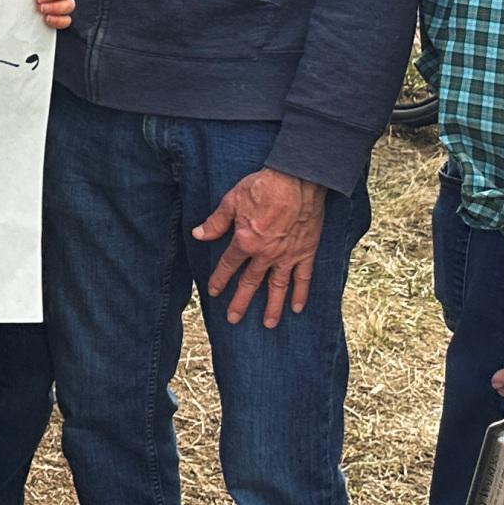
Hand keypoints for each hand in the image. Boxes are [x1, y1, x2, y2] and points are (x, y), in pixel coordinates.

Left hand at [196, 166, 325, 327]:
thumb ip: (216, 222)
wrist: (298, 179)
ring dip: (272, 307)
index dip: (219, 279)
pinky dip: (300, 294)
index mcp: (245, 241)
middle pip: (250, 283)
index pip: (229, 266)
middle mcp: (265, 254)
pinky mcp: (305, 252)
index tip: (213, 292)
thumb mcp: (232, 200)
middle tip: (233, 319)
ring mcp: (287, 256)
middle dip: (240, 302)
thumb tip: (198, 235)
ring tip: (268, 325)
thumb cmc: (263, 186)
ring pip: (277, 287)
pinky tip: (297, 308)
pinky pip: (303, 278)